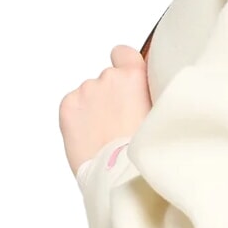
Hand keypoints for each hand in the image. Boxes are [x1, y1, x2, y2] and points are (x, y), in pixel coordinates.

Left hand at [59, 45, 151, 176]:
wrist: (121, 175)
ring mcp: (85, 91)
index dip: (124, 66)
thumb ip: (148, 96)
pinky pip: (73, 105)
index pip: (123, 53)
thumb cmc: (146, 151)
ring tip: (106, 135)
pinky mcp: (68, 106)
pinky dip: (80, 118)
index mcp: (134, 77)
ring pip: (90, 94)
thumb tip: (142, 95)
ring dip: (96, 109)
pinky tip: (91, 136)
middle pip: (108, 80)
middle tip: (121, 123)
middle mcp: (108, 78)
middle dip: (112, 97)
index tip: (126, 82)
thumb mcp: (158, 116)